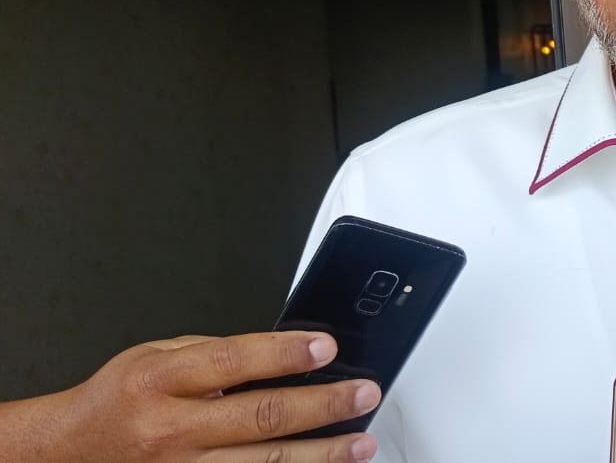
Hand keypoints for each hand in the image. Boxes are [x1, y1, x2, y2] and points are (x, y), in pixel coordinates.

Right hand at [0, 331, 380, 461]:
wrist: (67, 453)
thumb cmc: (117, 400)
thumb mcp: (153, 356)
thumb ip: (212, 352)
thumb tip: (280, 350)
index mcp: (160, 380)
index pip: (232, 361)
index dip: (284, 353)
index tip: (327, 348)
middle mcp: (171, 429)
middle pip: (260, 417)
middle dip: (322, 405)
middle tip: (363, 393)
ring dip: (321, 455)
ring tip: (361, 443)